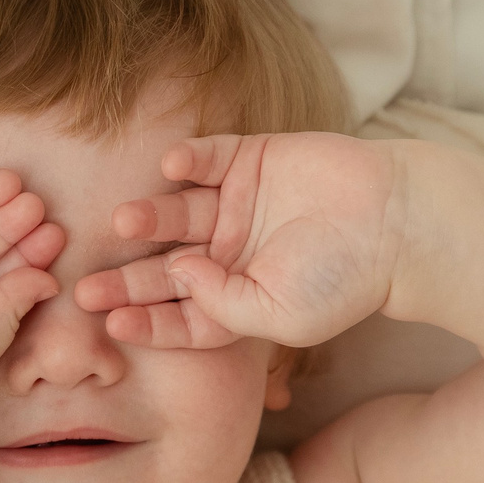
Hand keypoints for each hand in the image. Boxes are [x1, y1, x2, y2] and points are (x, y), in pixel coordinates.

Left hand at [73, 133, 400, 348]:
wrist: (400, 221)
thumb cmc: (347, 279)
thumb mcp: (282, 315)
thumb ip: (224, 306)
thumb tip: (180, 276)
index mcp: (236, 299)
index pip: (180, 317)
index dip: (145, 321)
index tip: (111, 324)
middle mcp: (228, 253)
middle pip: (164, 268)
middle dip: (126, 278)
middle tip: (83, 286)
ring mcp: (237, 205)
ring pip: (177, 213)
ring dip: (149, 217)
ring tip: (124, 221)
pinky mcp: (252, 160)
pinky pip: (208, 159)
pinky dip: (187, 160)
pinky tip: (169, 167)